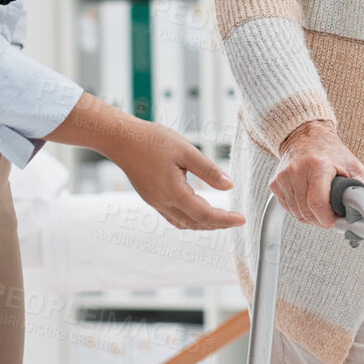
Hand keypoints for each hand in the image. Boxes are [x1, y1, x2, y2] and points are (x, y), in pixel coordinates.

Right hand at [110, 119, 245, 230]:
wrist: (121, 139)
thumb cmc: (152, 140)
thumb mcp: (186, 151)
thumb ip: (208, 170)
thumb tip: (229, 186)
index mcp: (174, 192)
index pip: (205, 214)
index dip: (225, 219)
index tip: (242, 219)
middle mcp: (163, 202)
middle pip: (195, 223)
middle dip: (217, 224)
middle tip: (235, 220)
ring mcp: (155, 202)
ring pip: (183, 223)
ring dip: (203, 224)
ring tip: (220, 218)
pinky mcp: (151, 198)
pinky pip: (173, 217)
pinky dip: (189, 219)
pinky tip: (197, 211)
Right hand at [271, 120, 363, 227]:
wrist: (307, 135)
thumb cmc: (331, 151)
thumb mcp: (354, 167)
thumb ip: (360, 191)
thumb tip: (360, 213)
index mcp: (318, 165)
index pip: (318, 204)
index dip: (327, 219)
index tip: (334, 219)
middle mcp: (297, 170)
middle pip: (307, 212)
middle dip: (321, 219)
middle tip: (330, 213)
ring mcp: (283, 177)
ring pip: (297, 213)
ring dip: (310, 215)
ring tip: (320, 204)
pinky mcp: (275, 183)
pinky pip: (288, 208)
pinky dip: (299, 209)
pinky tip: (308, 199)